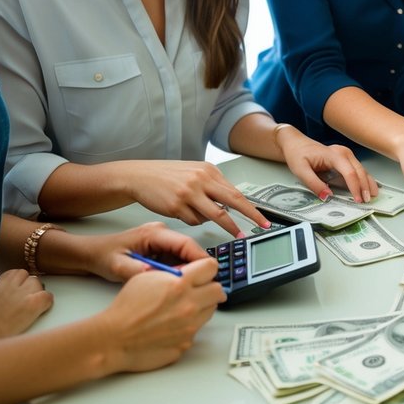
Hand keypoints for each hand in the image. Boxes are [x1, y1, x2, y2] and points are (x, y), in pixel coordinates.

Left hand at [81, 222, 210, 281]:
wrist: (91, 253)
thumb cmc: (103, 255)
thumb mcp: (118, 266)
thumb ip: (138, 272)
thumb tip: (159, 278)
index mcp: (154, 233)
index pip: (185, 243)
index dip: (199, 259)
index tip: (208, 273)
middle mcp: (161, 233)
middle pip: (188, 249)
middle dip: (194, 267)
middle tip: (197, 285)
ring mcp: (162, 240)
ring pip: (184, 256)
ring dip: (185, 271)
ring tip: (182, 287)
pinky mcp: (160, 248)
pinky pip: (176, 260)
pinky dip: (176, 272)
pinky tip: (170, 283)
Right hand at [97, 256, 224, 373]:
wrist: (114, 339)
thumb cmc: (125, 309)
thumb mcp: (148, 277)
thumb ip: (173, 273)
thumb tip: (188, 273)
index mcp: (180, 284)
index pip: (211, 267)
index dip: (206, 268)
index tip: (204, 272)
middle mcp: (190, 305)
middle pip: (218, 290)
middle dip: (209, 288)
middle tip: (199, 290)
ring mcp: (190, 326)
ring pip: (210, 311)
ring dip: (202, 307)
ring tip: (182, 309)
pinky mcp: (186, 343)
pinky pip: (196, 331)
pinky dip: (189, 327)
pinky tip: (172, 326)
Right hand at [123, 160, 269, 236]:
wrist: (140, 176)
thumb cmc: (168, 176)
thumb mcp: (195, 173)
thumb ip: (212, 186)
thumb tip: (230, 205)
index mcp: (209, 171)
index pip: (236, 191)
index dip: (251, 207)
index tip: (263, 219)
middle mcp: (201, 180)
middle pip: (232, 201)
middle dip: (249, 216)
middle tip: (260, 227)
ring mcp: (189, 193)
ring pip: (215, 215)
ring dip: (226, 226)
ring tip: (232, 232)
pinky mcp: (176, 206)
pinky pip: (194, 221)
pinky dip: (195, 221)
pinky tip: (186, 213)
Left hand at [276, 124, 378, 203]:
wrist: (296, 143)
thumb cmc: (298, 154)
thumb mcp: (300, 170)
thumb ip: (314, 184)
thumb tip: (327, 196)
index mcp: (333, 155)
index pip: (349, 172)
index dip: (355, 187)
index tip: (357, 200)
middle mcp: (343, 153)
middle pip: (359, 170)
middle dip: (365, 186)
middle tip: (367, 201)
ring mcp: (346, 154)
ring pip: (361, 169)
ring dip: (368, 182)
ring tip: (373, 195)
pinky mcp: (346, 159)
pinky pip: (357, 169)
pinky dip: (364, 179)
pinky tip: (369, 186)